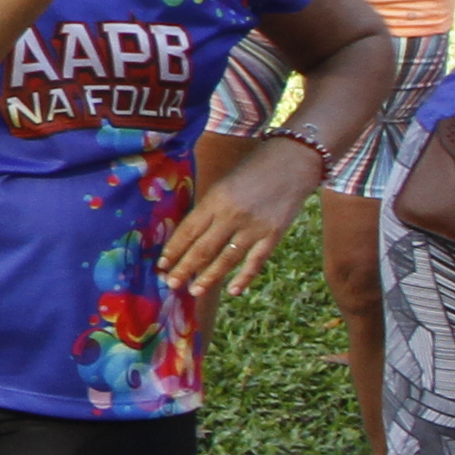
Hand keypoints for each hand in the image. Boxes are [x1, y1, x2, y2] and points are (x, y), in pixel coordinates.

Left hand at [157, 138, 323, 302]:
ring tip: (195, 291)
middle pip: (203, 249)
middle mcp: (231, 216)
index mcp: (214, 201)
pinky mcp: (273, 235)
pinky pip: (256, 261)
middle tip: (171, 283)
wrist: (292, 163)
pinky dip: (244, 277)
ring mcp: (253, 227)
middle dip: (184, 268)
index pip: (188, 231)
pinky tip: (233, 290)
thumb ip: (209, 208)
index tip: (162, 264)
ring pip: (226, 258)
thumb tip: (191, 235)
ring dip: (209, 277)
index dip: (174, 250)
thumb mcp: (223, 184)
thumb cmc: (252, 170)